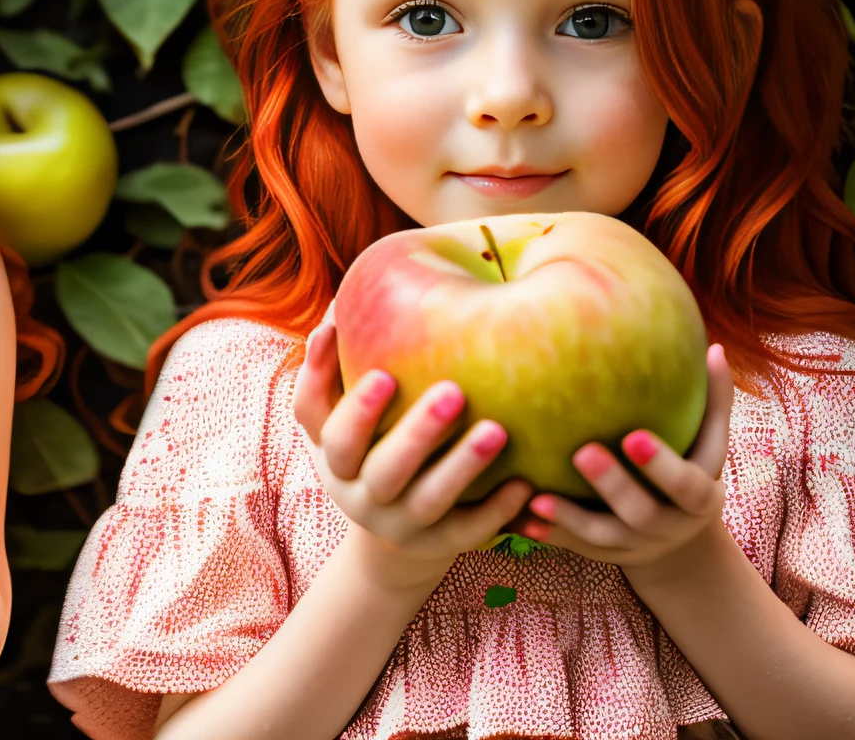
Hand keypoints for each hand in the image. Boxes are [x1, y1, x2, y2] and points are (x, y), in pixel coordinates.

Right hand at [293, 303, 532, 584]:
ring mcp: (400, 524)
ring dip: (461, 466)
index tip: (386, 373)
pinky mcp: (439, 546)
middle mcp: (361, 495)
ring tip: (496, 431)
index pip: (330, 432)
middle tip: (453, 392)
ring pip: (428, 501)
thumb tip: (335, 308)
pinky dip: (494, 511)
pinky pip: (467, 533)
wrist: (390, 534)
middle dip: (416, 433)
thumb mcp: (342, 419)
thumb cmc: (371, 448)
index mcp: (335, 458)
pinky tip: (523, 484)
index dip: (353, 406)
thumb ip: (336, 368)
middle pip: (382, 469)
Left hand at [519, 343, 734, 571]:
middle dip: (612, 485)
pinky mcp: (606, 555)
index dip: (662, 466)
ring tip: (536, 498)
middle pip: (641, 513)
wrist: (680, 539)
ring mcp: (636, 546)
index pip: (686, 485)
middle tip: (581, 452)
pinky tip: (518, 519)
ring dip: (569, 518)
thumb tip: (714, 347)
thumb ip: (713, 403)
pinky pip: (574, 547)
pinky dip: (550, 535)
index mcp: (700, 499)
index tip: (633, 436)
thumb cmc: (692, 469)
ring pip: (602, 537)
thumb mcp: (709, 446)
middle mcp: (670, 527)